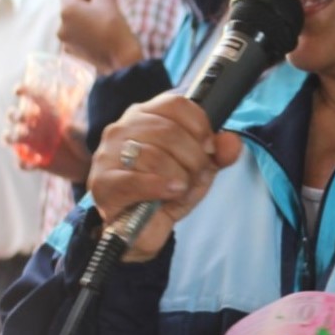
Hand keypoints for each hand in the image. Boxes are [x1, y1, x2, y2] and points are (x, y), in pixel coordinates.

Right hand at [3, 85, 88, 179]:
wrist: (85, 161)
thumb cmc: (82, 140)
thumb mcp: (80, 129)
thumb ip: (74, 126)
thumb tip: (66, 124)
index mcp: (44, 115)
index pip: (31, 99)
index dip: (23, 92)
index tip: (18, 90)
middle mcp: (34, 127)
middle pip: (14, 116)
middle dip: (14, 115)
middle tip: (24, 119)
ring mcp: (32, 144)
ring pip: (11, 137)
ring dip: (11, 136)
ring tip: (22, 136)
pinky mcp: (34, 162)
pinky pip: (21, 163)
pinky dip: (23, 163)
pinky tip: (35, 163)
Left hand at [58, 0, 142, 73]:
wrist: (121, 61)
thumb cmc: (115, 28)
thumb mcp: (106, 1)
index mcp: (67, 10)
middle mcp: (60, 24)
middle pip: (68, 1)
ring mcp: (64, 38)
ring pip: (71, 16)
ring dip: (83, 7)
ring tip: (101, 3)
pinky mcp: (70, 49)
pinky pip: (74, 30)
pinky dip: (83, 22)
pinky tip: (98, 22)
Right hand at [88, 93, 242, 261]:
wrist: (141, 230)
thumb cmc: (167, 191)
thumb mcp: (200, 169)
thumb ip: (219, 153)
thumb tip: (232, 141)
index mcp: (145, 115)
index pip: (176, 104)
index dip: (200, 125)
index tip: (208, 147)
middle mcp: (122, 128)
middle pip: (169, 131)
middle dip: (194, 157)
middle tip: (196, 175)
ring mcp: (108, 154)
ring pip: (155, 155)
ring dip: (179, 176)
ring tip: (181, 189)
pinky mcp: (102, 182)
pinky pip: (136, 179)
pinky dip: (160, 187)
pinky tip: (170, 194)